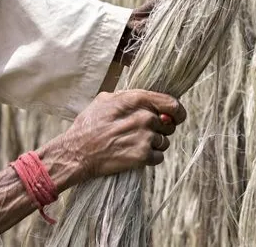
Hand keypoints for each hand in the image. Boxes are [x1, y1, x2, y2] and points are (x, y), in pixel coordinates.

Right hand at [45, 90, 185, 181]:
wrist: (77, 153)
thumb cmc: (88, 126)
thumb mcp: (105, 100)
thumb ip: (128, 96)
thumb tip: (145, 98)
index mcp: (135, 100)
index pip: (171, 103)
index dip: (178, 111)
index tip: (178, 116)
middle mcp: (144, 117)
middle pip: (168, 125)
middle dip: (160, 130)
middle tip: (143, 134)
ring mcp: (144, 137)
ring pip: (164, 142)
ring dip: (155, 145)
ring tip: (135, 145)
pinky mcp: (142, 156)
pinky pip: (159, 157)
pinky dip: (150, 158)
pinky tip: (135, 156)